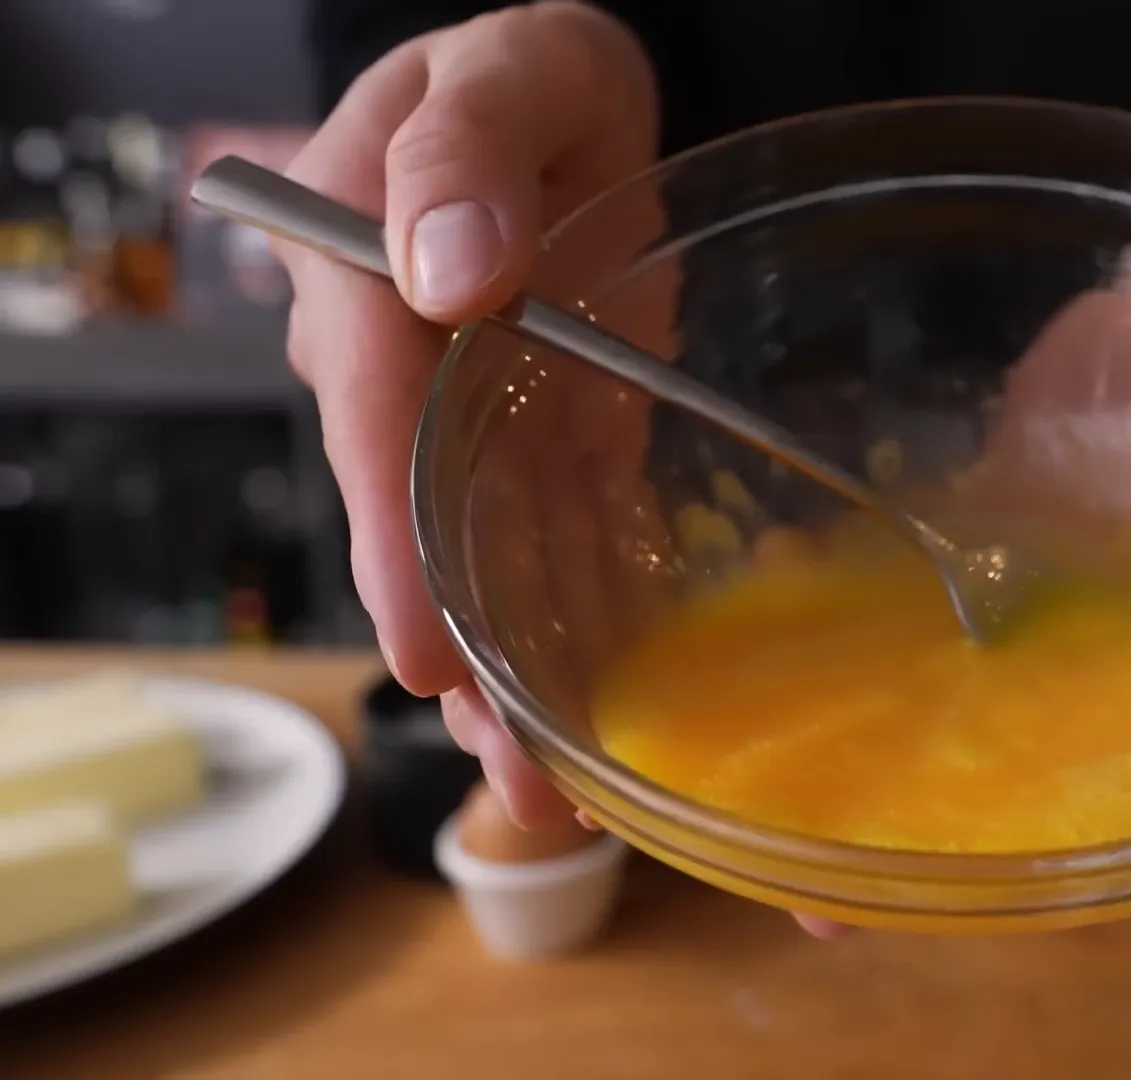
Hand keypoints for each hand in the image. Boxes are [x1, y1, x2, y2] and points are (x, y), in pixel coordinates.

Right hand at [281, 4, 658, 823]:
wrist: (564, 116)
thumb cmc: (527, 82)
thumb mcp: (507, 73)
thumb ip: (464, 150)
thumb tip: (447, 269)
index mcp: (366, 276)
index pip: (371, 410)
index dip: (394, 532)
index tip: (424, 640)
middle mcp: (402, 374)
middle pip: (415, 518)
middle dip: (454, 645)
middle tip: (505, 770)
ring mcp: (470, 423)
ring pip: (476, 560)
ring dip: (511, 677)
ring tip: (548, 795)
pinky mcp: (546, 448)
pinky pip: (551, 546)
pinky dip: (570, 631)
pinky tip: (594, 720)